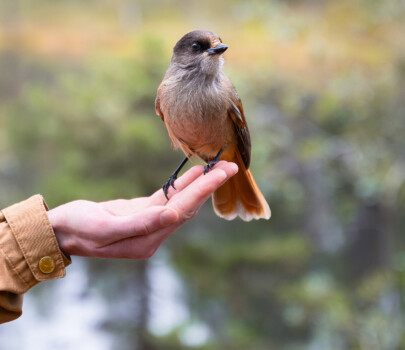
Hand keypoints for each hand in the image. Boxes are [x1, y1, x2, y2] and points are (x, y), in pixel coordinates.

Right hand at [47, 161, 237, 258]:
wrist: (61, 230)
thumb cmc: (78, 228)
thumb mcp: (104, 227)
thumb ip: (139, 224)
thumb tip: (172, 215)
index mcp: (147, 239)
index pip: (182, 211)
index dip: (203, 190)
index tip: (222, 173)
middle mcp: (153, 233)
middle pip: (187, 206)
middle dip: (209, 186)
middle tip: (230, 166)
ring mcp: (149, 223)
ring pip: (180, 201)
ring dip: (200, 184)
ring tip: (218, 167)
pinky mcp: (142, 213)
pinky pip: (167, 197)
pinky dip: (182, 185)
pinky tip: (194, 174)